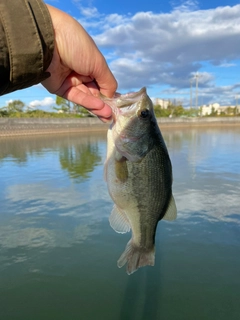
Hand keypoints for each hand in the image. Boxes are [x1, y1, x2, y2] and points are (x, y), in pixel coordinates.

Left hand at [41, 5, 116, 121]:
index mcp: (91, 63)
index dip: (109, 94)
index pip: (102, 82)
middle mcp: (81, 73)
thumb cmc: (77, 45)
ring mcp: (71, 81)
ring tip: (108, 115)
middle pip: (95, 92)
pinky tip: (99, 107)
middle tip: (112, 115)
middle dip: (104, 104)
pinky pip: (77, 97)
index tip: (116, 105)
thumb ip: (107, 82)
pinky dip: (88, 103)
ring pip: (87, 97)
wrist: (48, 40)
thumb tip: (111, 97)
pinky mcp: (61, 89)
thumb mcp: (98, 63)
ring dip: (98, 106)